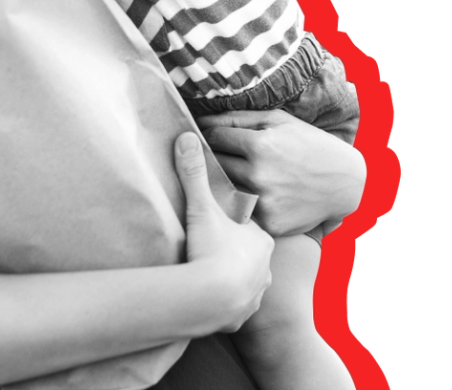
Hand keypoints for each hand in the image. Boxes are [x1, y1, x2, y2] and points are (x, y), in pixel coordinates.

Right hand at [175, 132, 273, 333]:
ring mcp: (257, 291)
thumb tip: (187, 138)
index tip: (219, 224)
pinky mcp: (245, 314)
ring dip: (234, 277)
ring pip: (248, 280)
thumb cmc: (212, 250)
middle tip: (213, 247)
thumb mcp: (201, 207)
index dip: (233, 224)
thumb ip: (194, 174)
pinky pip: (239, 305)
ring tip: (213, 274)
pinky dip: (230, 301)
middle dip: (235, 251)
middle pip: (250, 254)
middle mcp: (265, 265)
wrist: (213, 298)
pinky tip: (216, 297)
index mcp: (260, 238)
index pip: (249, 227)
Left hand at [197, 109, 365, 236]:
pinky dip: (242, 203)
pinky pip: (242, 210)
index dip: (207, 134)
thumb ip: (238, 117)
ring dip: (223, 180)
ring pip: (224, 189)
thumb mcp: (278, 120)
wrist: (345, 183)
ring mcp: (264, 202)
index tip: (206, 135)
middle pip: (214, 164)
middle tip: (215, 154)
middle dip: (212, 157)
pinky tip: (252, 195)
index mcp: (260, 145)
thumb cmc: (309, 144)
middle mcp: (259, 175)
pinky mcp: (270, 223)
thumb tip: (202, 119)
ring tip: (233, 173)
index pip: (214, 138)